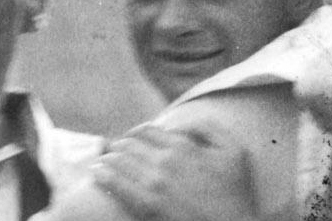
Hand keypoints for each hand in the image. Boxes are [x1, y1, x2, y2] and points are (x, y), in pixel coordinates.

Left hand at [92, 124, 255, 220]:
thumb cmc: (235, 194)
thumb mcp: (234, 150)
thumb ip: (208, 128)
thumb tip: (180, 123)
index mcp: (183, 145)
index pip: (147, 130)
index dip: (136, 133)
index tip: (131, 139)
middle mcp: (166, 161)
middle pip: (129, 143)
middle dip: (119, 145)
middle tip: (113, 150)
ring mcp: (154, 184)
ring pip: (119, 160)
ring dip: (107, 157)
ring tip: (101, 160)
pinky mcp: (147, 206)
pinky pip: (116, 184)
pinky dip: (103, 175)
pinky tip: (96, 173)